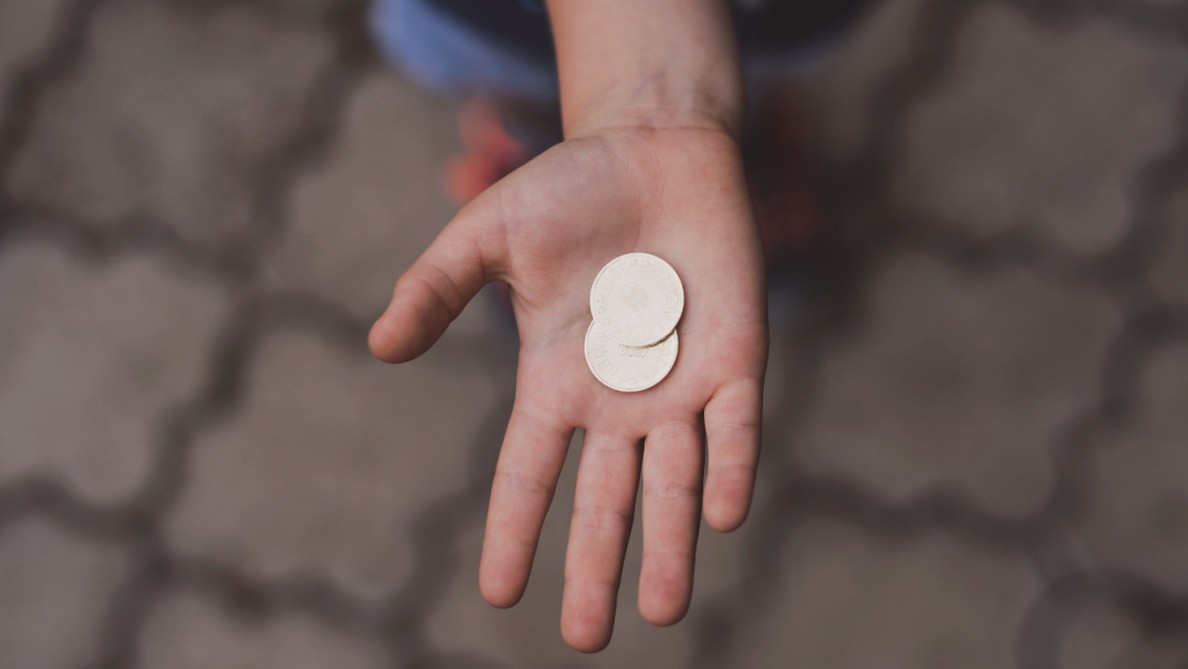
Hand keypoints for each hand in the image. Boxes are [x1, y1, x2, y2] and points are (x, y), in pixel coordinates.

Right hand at [368, 124, 766, 650]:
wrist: (657, 148)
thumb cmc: (570, 189)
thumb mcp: (488, 235)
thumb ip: (437, 288)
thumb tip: (379, 347)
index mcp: (556, 381)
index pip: (529, 471)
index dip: (513, 529)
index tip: (496, 593)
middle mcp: (617, 399)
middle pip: (604, 500)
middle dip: (595, 567)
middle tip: (586, 638)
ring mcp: (679, 384)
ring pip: (675, 482)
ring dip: (671, 544)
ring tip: (662, 610)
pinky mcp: (736, 358)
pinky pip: (735, 427)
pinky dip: (731, 467)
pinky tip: (723, 516)